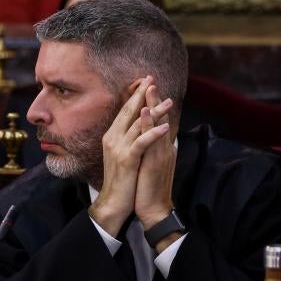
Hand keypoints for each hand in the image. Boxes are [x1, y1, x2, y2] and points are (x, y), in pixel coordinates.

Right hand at [90, 76, 169, 236]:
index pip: (125, 110)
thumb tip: (140, 126)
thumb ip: (129, 138)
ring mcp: (118, 148)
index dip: (135, 95)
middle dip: (142, 95)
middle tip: (152, 79)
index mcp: (112, 136)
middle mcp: (113, 139)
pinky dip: (153, 133)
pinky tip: (165, 126)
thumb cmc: (122, 180)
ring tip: (168, 101)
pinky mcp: (126, 160)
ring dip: (154, 112)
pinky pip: (141, 143)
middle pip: (129, 112)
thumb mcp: (124, 155)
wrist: (114, 202)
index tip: (146, 81)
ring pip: (137, 125)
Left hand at [135, 83, 176, 232]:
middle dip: (154, 98)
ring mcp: (161, 153)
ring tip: (149, 87)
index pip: (158, 121)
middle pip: (160, 117)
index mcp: (161, 147)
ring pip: (158, 124)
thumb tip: (145, 138)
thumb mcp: (148, 164)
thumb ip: (149, 149)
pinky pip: (152, 138)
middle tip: (150, 78)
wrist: (153, 209)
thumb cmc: (148, 188)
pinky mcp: (156, 161)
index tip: (146, 87)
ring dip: (154, 105)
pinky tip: (145, 111)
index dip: (153, 104)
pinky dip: (149, 123)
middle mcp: (164, 147)